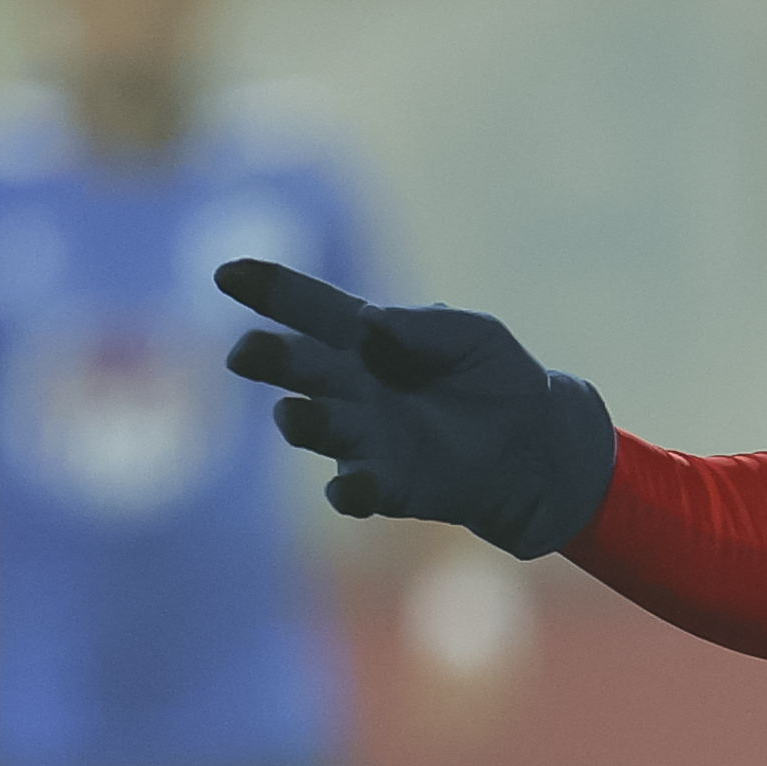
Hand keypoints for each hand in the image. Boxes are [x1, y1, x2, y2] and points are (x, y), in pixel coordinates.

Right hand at [217, 262, 616, 559]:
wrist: (539, 442)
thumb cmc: (497, 377)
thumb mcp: (472, 333)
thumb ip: (422, 326)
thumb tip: (369, 326)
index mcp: (365, 339)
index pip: (310, 309)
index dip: (270, 291)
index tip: (227, 275)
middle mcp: (352, 387)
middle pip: (299, 368)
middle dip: (268, 360)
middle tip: (244, 354)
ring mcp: (366, 438)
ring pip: (316, 428)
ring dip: (300, 423)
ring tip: (292, 415)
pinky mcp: (390, 484)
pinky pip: (356, 490)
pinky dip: (349, 490)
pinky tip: (349, 487)